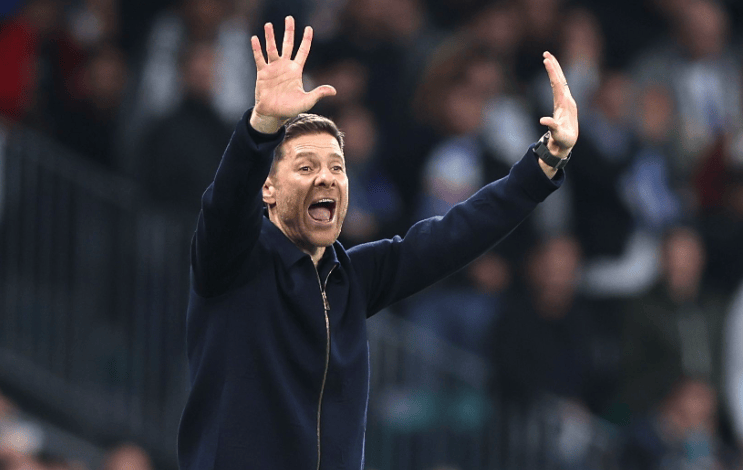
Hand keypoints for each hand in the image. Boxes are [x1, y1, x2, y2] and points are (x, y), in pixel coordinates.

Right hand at [249, 16, 336, 133]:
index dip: (306, 40)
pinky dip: (256, 49)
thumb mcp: (307, 101)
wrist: (273, 114)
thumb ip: (319, 93)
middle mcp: (285, 67)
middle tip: (289, 18)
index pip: (303, 51)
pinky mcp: (262, 73)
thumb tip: (334, 91)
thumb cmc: (290, 109)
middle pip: (288, 45)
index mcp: (296, 71)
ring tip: (268, 24)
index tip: (309, 28)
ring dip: (270, 37)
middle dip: (289, 31)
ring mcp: (273, 69)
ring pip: (272, 48)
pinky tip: (255, 38)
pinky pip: (259, 58)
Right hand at [539, 51, 578, 159]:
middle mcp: (567, 100)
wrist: (567, 145)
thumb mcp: (559, 135)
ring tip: (548, 58)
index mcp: (566, 104)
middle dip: (554, 66)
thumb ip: (552, 127)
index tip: (547, 61)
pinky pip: (558, 86)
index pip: (558, 84)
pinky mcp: (563, 103)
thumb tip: (543, 120)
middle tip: (546, 53)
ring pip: (560, 81)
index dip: (552, 72)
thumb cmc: (563, 140)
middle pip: (560, 79)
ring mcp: (566, 101)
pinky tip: (552, 73)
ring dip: (555, 69)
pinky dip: (554, 77)